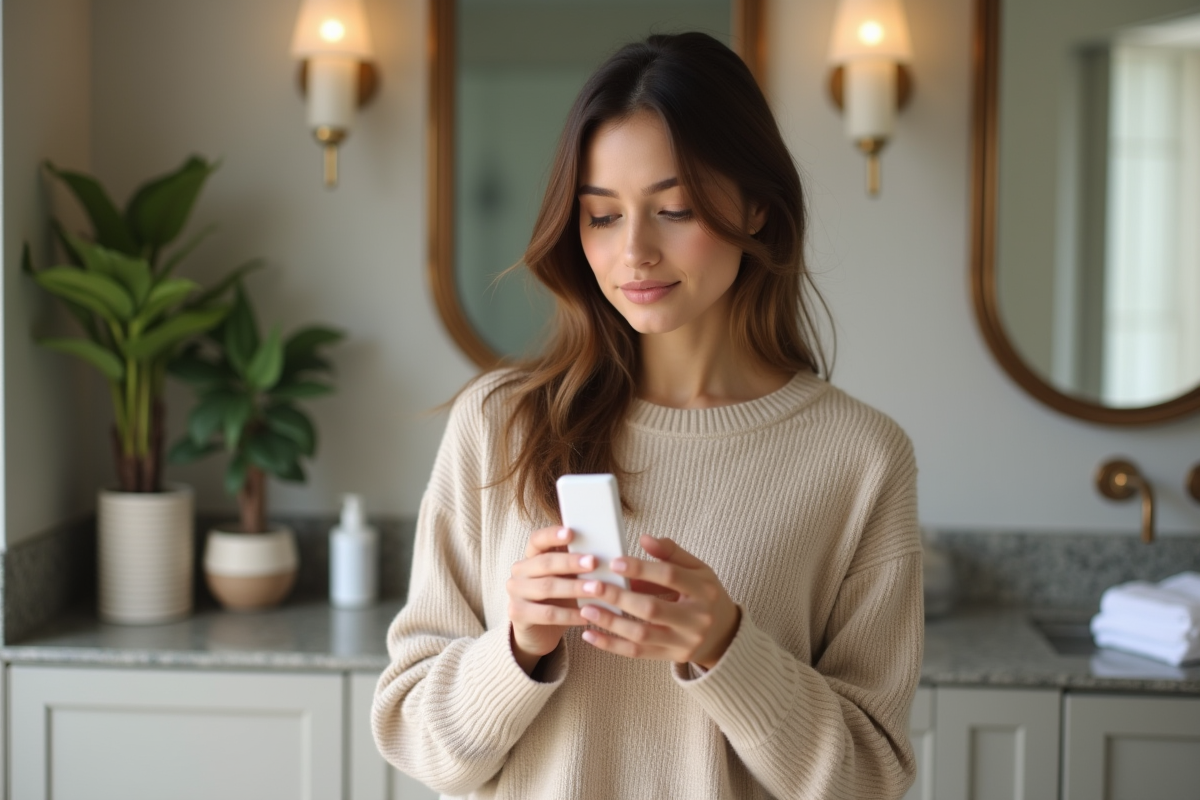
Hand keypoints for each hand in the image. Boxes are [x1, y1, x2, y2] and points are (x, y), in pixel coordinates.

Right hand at [506, 526, 593, 673]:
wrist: (538, 632)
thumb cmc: (558, 599)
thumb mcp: (566, 579)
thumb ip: (577, 566)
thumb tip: (607, 555)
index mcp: (531, 556)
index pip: (538, 539)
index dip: (552, 535)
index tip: (571, 533)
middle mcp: (519, 571)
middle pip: (545, 563)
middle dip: (571, 562)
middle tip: (594, 562)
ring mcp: (515, 592)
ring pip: (547, 587)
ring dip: (574, 588)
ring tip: (597, 589)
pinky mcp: (517, 614)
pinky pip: (547, 613)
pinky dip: (569, 615)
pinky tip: (586, 616)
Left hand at [577, 535, 740, 669]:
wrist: (724, 634)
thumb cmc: (705, 595)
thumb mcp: (698, 569)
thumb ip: (672, 553)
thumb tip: (645, 538)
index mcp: (704, 590)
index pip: (671, 577)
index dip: (642, 568)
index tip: (615, 561)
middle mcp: (696, 619)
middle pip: (652, 609)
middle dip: (619, 597)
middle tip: (593, 585)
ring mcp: (683, 642)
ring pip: (641, 635)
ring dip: (610, 622)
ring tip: (586, 608)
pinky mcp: (670, 657)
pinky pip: (636, 653)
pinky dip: (611, 645)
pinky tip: (589, 635)